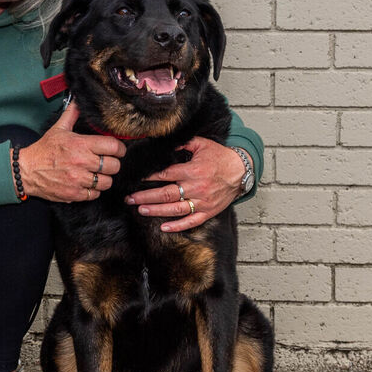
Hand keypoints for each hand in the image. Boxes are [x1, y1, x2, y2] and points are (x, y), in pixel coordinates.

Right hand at [17, 102, 125, 202]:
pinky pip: (95, 194)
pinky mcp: (74, 194)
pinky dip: (94, 190)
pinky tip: (88, 183)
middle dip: (113, 164)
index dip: (120, 148)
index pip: (113, 146)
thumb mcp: (58, 129)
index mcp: (81, 144)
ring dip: (104, 178)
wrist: (27, 170)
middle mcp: (82, 162)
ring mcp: (79, 180)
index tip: (118, 150)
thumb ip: (71, 114)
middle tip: (107, 162)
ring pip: (107, 182)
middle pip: (114, 166)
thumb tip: (77, 100)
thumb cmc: (43, 150)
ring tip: (98, 174)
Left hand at [125, 136, 245, 231]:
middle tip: (130, 199)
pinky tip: (164, 228)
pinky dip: (178, 226)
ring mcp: (202, 202)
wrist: (241, 170)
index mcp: (193, 170)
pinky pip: (192, 221)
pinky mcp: (208, 211)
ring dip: (157, 211)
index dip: (150, 177)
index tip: (136, 179)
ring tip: (141, 210)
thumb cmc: (220, 157)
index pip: (166, 174)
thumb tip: (165, 144)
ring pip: (176, 210)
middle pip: (167, 194)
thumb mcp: (202, 144)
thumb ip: (183, 144)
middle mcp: (196, 187)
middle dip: (146, 197)